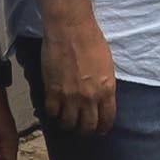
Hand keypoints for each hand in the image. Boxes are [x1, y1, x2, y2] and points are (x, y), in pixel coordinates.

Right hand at [38, 0, 116, 135]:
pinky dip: (52, 114)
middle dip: (85, 130)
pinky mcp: (52, 91)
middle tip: (82, 128)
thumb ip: (104, 84)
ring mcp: (70, 96)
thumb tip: (100, 96)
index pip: (107, 118)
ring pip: (68, 123)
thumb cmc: (92, 40)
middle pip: (87, 126)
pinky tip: (53, 110)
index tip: (100, 130)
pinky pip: (51, 112)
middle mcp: (90, 97)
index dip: (103, 127)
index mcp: (107, 89)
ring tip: (66, 121)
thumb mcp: (107, 65)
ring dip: (68, 124)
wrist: (71, 29)